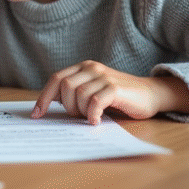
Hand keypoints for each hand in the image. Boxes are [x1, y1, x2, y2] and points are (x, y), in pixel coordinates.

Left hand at [30, 60, 188, 124]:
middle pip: (64, 87)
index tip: (37, 114)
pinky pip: (95, 102)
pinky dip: (92, 114)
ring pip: (78, 95)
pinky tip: (97, 121)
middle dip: (66, 107)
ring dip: (80, 111)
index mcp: (83, 67)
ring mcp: (104, 76)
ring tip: (91, 117)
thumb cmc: (120, 98)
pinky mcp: (115, 88)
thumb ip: (75, 94)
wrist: (151, 94)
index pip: (56, 79)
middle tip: (78, 116)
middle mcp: (92, 68)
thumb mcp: (94, 92)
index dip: (44, 97)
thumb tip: (50, 105)